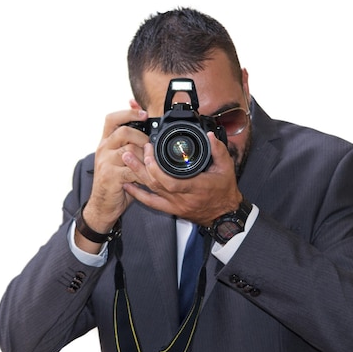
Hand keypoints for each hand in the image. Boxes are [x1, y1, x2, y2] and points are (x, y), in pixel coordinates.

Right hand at [80, 100, 149, 240]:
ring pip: (130, 150)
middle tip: (149, 148)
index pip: (112, 119)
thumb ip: (130, 144)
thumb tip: (145, 125)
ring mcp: (105, 162)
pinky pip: (132, 169)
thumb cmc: (115, 181)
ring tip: (147, 165)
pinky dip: (142, 173)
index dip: (128, 112)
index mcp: (105, 142)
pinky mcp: (110, 176)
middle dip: (142, 137)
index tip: (144, 113)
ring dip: (144, 157)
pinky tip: (144, 178)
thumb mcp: (120, 159)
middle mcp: (103, 149)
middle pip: (123, 131)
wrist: (102, 205)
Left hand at [121, 131, 242, 226]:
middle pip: (156, 183)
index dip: (156, 169)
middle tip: (134, 150)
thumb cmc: (225, 192)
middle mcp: (182, 197)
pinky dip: (137, 194)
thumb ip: (218, 150)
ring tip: (126, 159)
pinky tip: (127, 184)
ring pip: (151, 191)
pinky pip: (151, 203)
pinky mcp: (171, 209)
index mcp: (196, 186)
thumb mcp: (227, 168)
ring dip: (137, 175)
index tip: (150, 151)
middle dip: (142, 166)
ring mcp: (175, 205)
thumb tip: (209, 135)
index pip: (171, 181)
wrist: (224, 216)